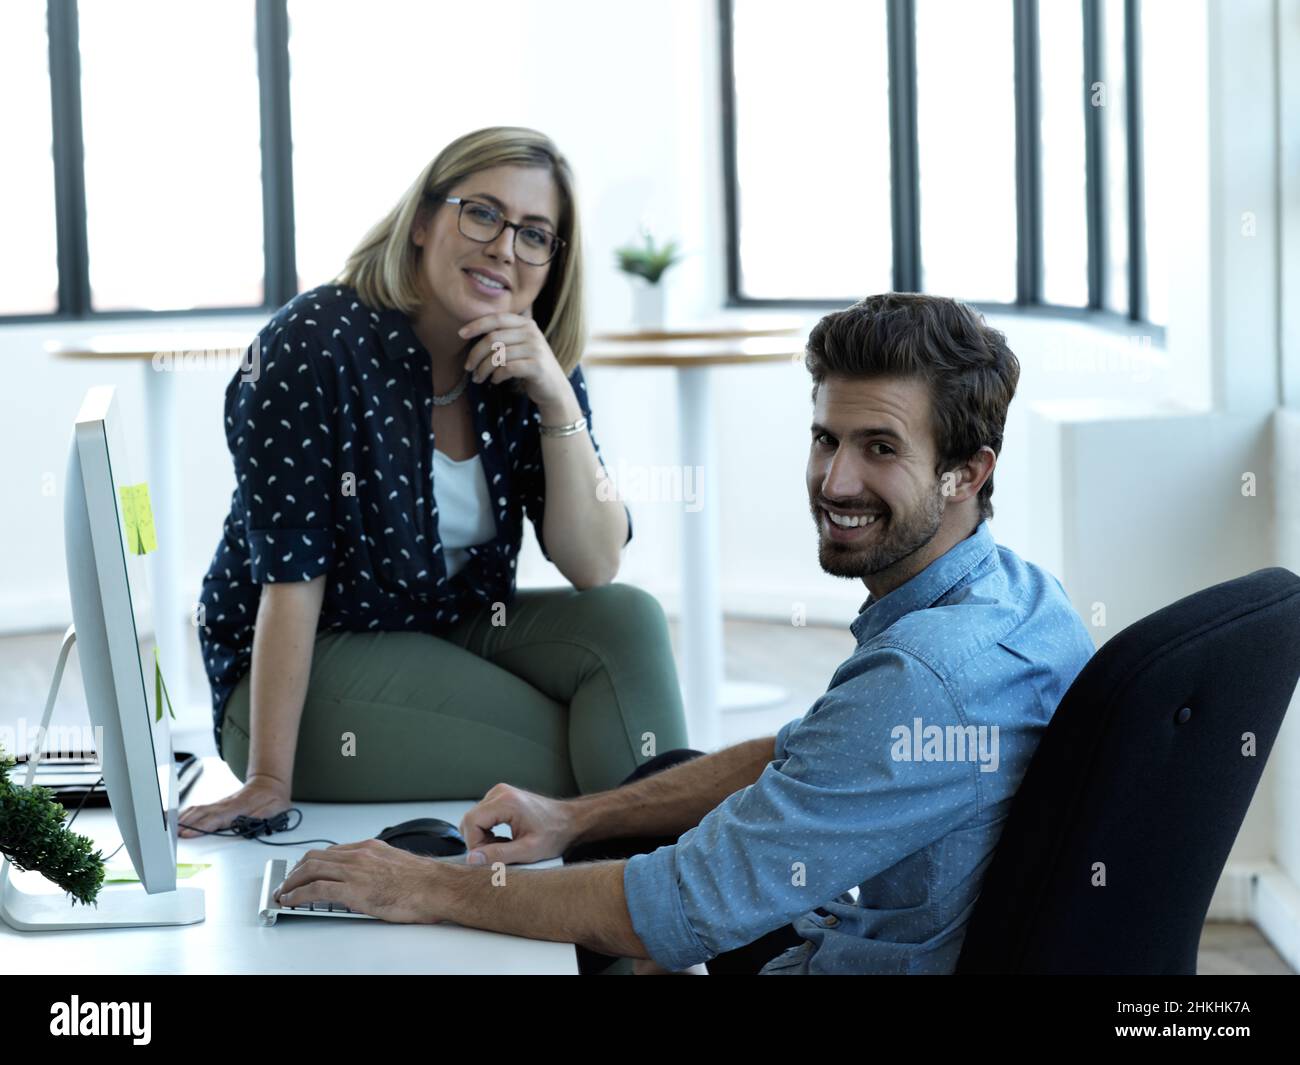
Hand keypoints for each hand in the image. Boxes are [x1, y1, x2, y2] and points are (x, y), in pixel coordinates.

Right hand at [177, 775, 290, 838]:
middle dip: (185, 825)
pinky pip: (198, 808)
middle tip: (170, 835)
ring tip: (168, 828)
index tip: (187, 833)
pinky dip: (186, 814)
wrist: (270, 783)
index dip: (201, 827)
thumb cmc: (272, 799)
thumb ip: (263, 816)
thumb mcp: (275, 809)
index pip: (216, 819)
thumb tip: (252, 823)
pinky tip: (176, 819)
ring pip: (198, 810)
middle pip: (202, 814)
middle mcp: (226, 805)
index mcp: (239, 808)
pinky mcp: (217, 805)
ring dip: (183, 819)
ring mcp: (220, 804)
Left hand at [273, 839, 447, 922]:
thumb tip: (368, 880)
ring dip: (291, 881)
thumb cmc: (423, 881)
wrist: (435, 887)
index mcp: (370, 848)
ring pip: (310, 869)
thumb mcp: (396, 865)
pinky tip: (290, 901)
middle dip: (296, 870)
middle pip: (315, 856)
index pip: (332, 851)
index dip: (313, 862)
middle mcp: (359, 854)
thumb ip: (377, 867)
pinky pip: (315, 889)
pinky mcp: (352, 889)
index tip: (305, 870)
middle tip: (288, 882)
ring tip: (283, 892)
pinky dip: (298, 894)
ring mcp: (354, 870)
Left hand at [458, 312, 571, 411]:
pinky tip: (495, 380)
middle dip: (475, 354)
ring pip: (498, 356)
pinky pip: (508, 369)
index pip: (496, 319)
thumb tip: (470, 331)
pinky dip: (496, 376)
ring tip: (479, 378)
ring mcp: (536, 349)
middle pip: (493, 339)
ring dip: (483, 369)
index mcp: (526, 324)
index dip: (476, 325)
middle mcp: (532, 333)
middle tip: (468, 367)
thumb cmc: (530, 366)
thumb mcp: (520, 345)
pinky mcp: (537, 366)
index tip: (461, 334)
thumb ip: (503, 335)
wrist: (555, 388)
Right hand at [458, 783, 577, 865]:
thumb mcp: (528, 851)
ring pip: (474, 819)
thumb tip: (473, 859)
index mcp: (506, 801)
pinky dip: (488, 831)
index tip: (488, 858)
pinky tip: (504, 839)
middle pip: (470, 819)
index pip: (470, 822)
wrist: (570, 821)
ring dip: (483, 838)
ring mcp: (500, 793)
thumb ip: (499, 855)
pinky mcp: (501, 797)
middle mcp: (500, 792)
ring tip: (504, 847)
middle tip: (497, 855)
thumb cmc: (555, 834)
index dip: (474, 845)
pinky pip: (482, 816)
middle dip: (478, 842)